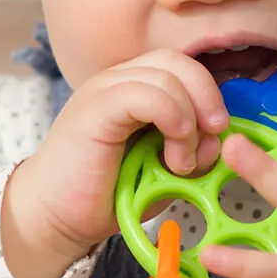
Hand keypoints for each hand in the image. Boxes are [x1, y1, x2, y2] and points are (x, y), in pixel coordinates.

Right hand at [2, 49, 227, 277]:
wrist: (57, 217)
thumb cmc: (107, 195)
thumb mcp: (164, 172)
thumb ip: (193, 151)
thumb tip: (219, 139)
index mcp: (133, 89)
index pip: (182, 66)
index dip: (208, 93)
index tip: (217, 134)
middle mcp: (117, 81)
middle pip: (178, 61)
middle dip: (207, 96)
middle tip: (213, 135)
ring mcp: (104, 90)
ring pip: (167, 75)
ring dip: (189, 119)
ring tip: (182, 161)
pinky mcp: (95, 108)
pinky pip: (145, 93)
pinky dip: (172, 118)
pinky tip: (173, 152)